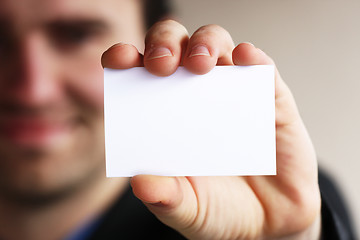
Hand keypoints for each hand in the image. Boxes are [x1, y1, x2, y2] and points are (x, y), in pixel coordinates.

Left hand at [102, 20, 320, 238]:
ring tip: (200, 63)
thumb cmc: (221, 209)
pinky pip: (263, 68)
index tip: (119, 61)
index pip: (140, 73)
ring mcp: (234, 92)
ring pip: (217, 44)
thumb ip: (165, 198)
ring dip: (206, 42)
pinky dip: (254, 58)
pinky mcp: (271, 99)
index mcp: (166, 114)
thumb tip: (141, 182)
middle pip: (176, 46)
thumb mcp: (188, 209)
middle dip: (165, 44)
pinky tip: (245, 58)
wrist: (269, 223)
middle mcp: (197, 95)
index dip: (126, 59)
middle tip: (161, 65)